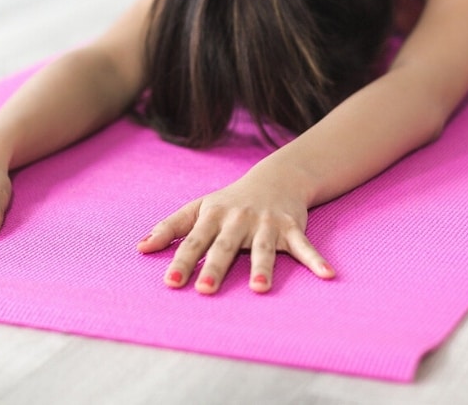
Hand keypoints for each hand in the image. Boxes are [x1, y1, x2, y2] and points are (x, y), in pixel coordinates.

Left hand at [136, 168, 334, 293]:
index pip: (194, 241)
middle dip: (216, 267)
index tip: (171, 282)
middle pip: (225, 246)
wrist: (276, 178)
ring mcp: (266, 224)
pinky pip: (304, 246)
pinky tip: (328, 275)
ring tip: (260, 289)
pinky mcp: (292, 227)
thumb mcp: (198, 208)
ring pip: (263, 248)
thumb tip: (140, 248)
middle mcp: (238, 220)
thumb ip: (170, 228)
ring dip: (263, 268)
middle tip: (205, 289)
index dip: (182, 261)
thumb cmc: (230, 200)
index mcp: (213, 216)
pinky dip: (316, 260)